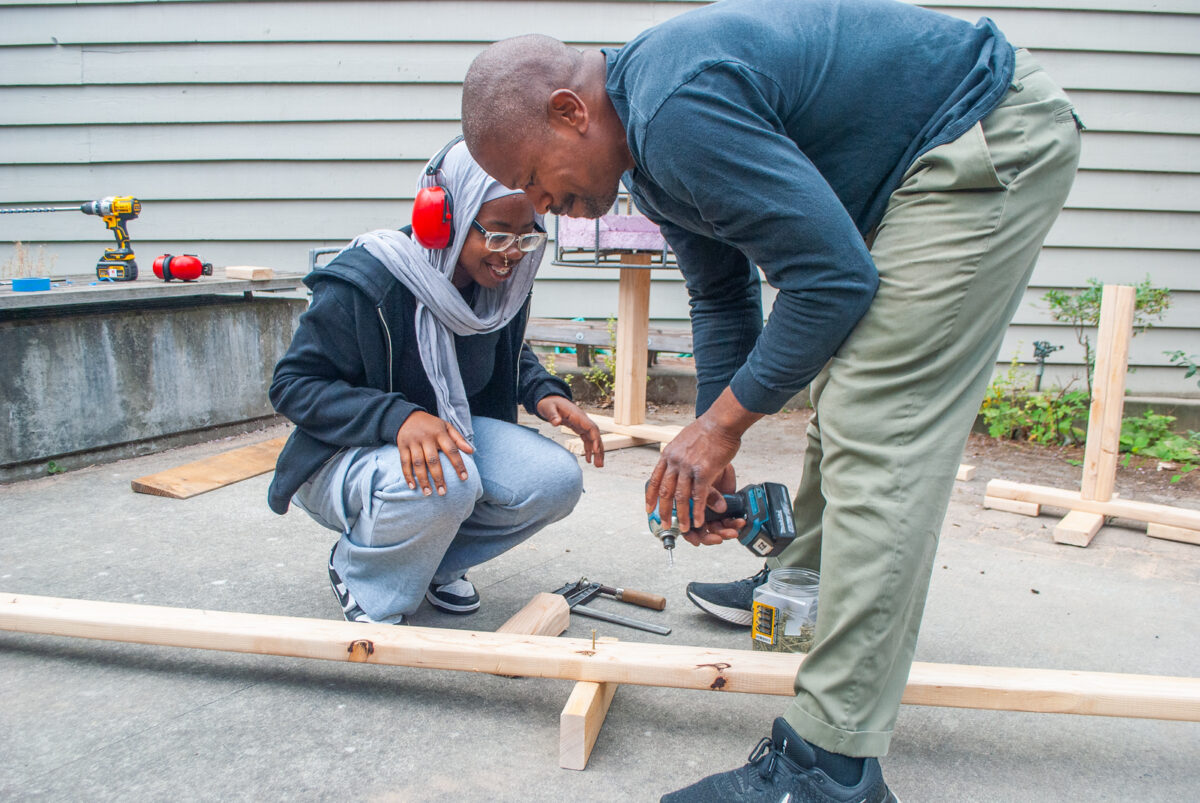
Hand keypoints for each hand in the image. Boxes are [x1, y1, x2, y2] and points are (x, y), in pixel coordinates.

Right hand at [395, 411, 473, 495]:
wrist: (407, 416)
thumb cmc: (432, 425)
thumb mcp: (446, 427)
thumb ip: (459, 439)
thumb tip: (472, 451)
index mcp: (440, 433)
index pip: (452, 450)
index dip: (458, 464)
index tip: (464, 478)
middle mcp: (426, 438)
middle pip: (433, 460)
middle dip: (438, 477)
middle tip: (443, 492)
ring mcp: (413, 442)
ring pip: (418, 463)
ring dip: (423, 479)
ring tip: (428, 493)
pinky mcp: (402, 446)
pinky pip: (404, 462)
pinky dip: (407, 475)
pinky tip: (412, 486)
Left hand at [537, 395, 604, 466]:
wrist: (549, 398)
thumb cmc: (549, 403)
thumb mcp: (548, 408)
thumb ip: (552, 415)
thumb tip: (556, 423)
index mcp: (577, 416)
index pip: (591, 428)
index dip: (596, 439)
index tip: (596, 451)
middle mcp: (582, 420)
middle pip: (595, 435)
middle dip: (599, 449)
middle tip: (600, 465)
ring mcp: (581, 424)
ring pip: (593, 439)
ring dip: (596, 452)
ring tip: (598, 466)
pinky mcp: (578, 427)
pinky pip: (587, 439)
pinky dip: (589, 449)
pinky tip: (588, 460)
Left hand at [646, 387, 762, 531]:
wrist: (721, 422)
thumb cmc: (707, 429)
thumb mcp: (685, 441)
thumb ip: (681, 456)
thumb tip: (681, 464)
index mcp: (668, 454)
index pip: (655, 479)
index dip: (650, 496)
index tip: (648, 508)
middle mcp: (675, 461)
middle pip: (665, 492)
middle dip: (663, 511)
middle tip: (665, 524)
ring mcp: (688, 467)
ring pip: (681, 497)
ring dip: (682, 515)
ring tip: (684, 528)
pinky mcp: (704, 472)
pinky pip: (698, 496)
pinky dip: (698, 511)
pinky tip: (699, 520)